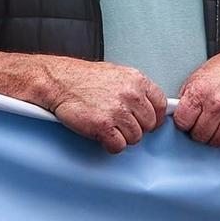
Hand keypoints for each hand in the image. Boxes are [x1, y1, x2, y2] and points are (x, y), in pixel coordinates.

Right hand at [41, 56, 166, 152]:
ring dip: (122, 137)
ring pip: (135, 138)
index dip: (154, 117)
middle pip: (149, 125)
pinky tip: (101, 135)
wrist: (58, 81)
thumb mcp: (117, 74)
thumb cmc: (83, 78)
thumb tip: (149, 104)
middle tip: (120, 124)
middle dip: (136, 128)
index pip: (160, 106)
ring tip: (108, 127)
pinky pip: (119, 146)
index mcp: (137, 80)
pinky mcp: (104, 126)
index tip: (146, 122)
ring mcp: (118, 111)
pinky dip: (110, 145)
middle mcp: (131, 95)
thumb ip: (135, 89)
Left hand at [175, 43, 219, 147]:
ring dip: (215, 136)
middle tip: (202, 122)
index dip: (183, 123)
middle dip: (198, 131)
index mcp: (200, 92)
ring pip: (217, 141)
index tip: (187, 121)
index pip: (182, 122)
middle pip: (200, 135)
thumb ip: (186, 99)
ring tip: (216, 123)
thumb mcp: (196, 78)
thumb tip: (177, 115)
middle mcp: (217, 104)